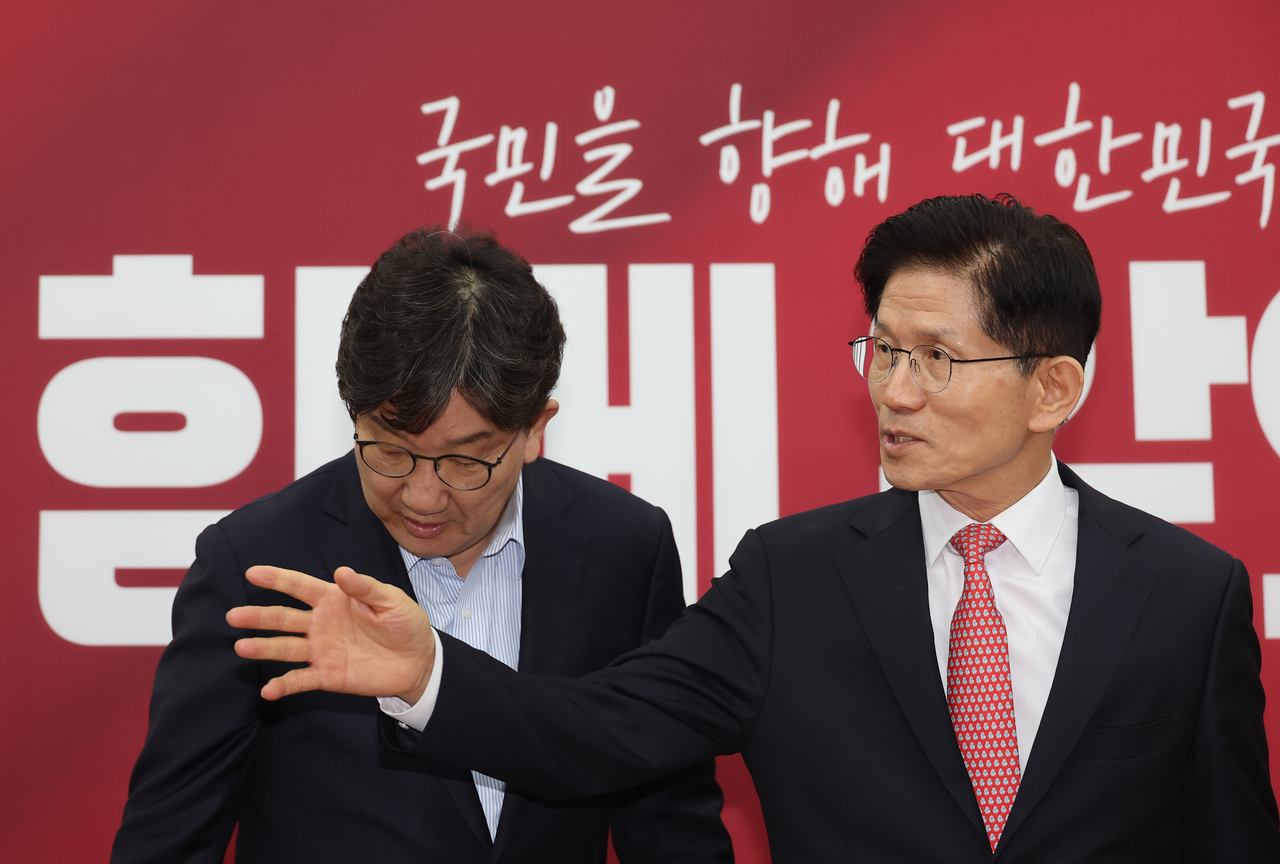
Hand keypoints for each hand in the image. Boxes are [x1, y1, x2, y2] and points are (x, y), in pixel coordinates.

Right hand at [226, 565, 435, 702]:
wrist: (419, 661)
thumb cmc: (406, 624)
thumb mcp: (392, 600)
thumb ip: (366, 587)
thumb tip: (341, 571)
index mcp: (334, 599)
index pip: (300, 587)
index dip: (277, 579)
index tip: (253, 574)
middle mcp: (321, 624)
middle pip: (284, 618)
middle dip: (259, 617)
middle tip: (234, 616)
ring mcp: (321, 650)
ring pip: (285, 648)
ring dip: (263, 649)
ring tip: (242, 648)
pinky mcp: (327, 676)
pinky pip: (301, 680)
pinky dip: (284, 685)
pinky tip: (268, 690)